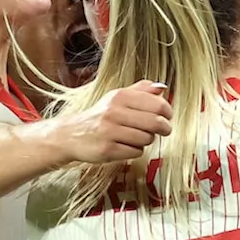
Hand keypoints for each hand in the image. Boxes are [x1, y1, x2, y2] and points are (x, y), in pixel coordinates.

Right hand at [54, 81, 173, 163]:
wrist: (71, 134)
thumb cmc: (100, 116)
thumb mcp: (117, 97)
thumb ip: (141, 90)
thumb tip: (162, 87)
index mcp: (120, 96)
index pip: (157, 104)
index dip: (168, 112)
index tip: (167, 116)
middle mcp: (114, 111)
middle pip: (155, 123)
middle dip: (164, 128)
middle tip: (163, 130)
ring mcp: (110, 131)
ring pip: (147, 139)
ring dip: (146, 140)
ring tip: (136, 137)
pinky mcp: (107, 149)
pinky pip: (136, 152)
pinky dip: (135, 151)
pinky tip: (126, 146)